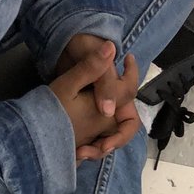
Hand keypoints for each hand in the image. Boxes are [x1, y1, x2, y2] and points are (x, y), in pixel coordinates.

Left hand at [50, 41, 140, 160]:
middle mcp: (112, 103)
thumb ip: (104, 84)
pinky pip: (89, 135)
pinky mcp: (84, 112)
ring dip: (93, 148)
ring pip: (103, 138)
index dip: (121, 136)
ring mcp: (98, 108)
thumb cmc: (82, 46)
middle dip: (106, 146)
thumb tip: (109, 110)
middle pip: (117, 135)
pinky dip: (83, 143)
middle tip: (90, 152)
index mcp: (120, 94)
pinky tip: (72, 149)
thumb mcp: (92, 64)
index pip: (130, 121)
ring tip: (78, 152)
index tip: (105, 145)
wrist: (64, 41)